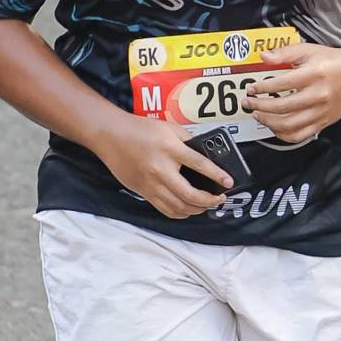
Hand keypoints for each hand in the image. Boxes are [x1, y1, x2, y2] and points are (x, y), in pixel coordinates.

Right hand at [97, 116, 234, 219]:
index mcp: (170, 149)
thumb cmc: (140, 129)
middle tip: (219, 199)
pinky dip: (180, 213)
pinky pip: (165, 210)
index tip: (229, 183)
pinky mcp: (143, 192)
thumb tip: (205, 153)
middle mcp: (161, 169)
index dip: (217, 175)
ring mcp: (151, 184)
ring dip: (197, 210)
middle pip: (191, 195)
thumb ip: (188, 140)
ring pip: (178, 207)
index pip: (200, 165)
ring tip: (206, 205)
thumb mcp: (169, 127)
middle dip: (210, 201)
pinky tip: (188, 209)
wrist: (111, 135)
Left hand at [241, 41, 340, 145]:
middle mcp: (318, 95)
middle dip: (260, 106)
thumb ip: (285, 53)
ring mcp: (321, 112)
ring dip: (269, 122)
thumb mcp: (309, 50)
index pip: (281, 84)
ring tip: (258, 115)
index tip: (251, 88)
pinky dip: (284, 135)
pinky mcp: (323, 122)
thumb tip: (263, 57)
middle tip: (249, 102)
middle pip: (283, 107)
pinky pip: (300, 135)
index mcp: (313, 75)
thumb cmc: (332, 61)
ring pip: (290, 125)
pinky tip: (274, 127)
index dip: (262, 87)